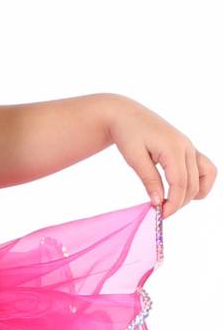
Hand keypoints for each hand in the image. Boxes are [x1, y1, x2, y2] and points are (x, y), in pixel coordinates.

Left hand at [106, 96, 216, 219]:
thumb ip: (149, 180)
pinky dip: (199, 181)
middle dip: (179, 202)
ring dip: (192, 193)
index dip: (173, 203)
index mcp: (173, 148)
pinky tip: (183, 189)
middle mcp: (187, 147)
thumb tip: (159, 202)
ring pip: (205, 176)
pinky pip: (204, 167)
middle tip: (160, 210)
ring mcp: (190, 147)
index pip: (180, 183)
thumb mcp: (134, 158)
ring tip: (172, 200)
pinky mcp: (188, 148)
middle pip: (192, 184)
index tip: (160, 215)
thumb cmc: (127, 133)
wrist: (125, 114)